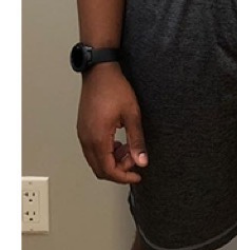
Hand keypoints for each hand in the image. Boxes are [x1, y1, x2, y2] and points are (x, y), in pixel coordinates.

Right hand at [76, 63, 146, 183]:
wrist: (100, 72)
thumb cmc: (115, 88)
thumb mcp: (132, 115)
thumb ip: (136, 140)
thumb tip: (141, 161)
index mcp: (97, 139)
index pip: (107, 170)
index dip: (123, 177)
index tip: (137, 176)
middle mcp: (86, 139)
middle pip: (99, 168)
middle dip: (119, 170)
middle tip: (135, 161)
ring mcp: (82, 134)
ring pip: (95, 160)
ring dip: (112, 160)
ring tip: (129, 149)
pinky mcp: (83, 129)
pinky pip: (92, 150)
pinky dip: (106, 152)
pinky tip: (119, 143)